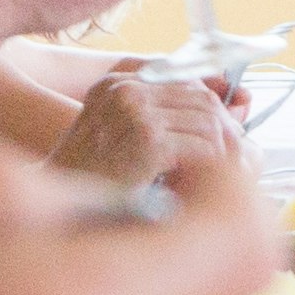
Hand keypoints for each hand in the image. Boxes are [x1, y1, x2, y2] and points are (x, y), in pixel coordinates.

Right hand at [46, 63, 242, 193]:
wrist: (61, 213)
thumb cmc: (90, 179)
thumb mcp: (116, 134)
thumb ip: (156, 114)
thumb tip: (223, 104)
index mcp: (116, 82)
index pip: (184, 81)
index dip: (210, 105)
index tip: (226, 129)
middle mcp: (125, 89)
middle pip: (200, 98)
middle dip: (222, 128)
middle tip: (233, 155)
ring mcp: (137, 112)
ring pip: (206, 122)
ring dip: (219, 149)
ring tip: (220, 172)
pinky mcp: (149, 141)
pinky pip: (202, 147)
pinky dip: (211, 167)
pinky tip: (207, 182)